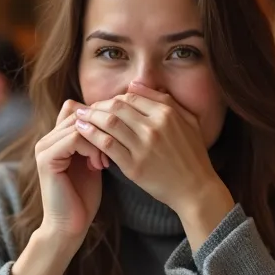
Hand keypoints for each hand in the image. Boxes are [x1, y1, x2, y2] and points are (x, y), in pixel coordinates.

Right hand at [34, 100, 106, 239]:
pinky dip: (92, 149)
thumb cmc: (83, 197)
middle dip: (101, 129)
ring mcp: (44, 148)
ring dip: (99, 140)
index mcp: (56, 139)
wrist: (70, 225)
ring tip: (105, 161)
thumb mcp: (92, 162)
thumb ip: (94, 142)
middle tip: (114, 151)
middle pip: (79, 113)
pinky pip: (74, 139)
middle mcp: (47, 139)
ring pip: (79, 124)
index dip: (99, 119)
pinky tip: (99, 165)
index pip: (77, 109)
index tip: (115, 139)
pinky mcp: (46, 159)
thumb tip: (113, 120)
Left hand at [74, 82, 234, 250]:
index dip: (113, 98)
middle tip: (86, 109)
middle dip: (98, 106)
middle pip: (116, 106)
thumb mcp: (189, 121)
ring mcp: (143, 146)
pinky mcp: (134, 165)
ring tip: (79, 117)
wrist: (195, 188)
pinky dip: (92, 136)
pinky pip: (107, 145)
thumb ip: (165, 100)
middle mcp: (154, 127)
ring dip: (90, 117)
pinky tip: (82, 133)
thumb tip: (136, 85)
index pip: (131, 97)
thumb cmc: (192, 155)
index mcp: (167, 114)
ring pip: (109, 123)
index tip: (104, 104)